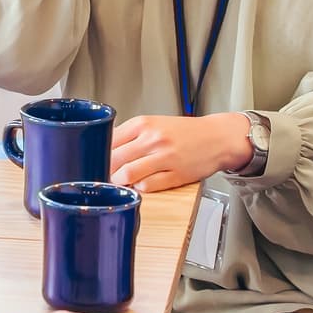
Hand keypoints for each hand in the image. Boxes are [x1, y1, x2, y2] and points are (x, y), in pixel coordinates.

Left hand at [110, 114, 251, 191]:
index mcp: (144, 123)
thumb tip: (104, 150)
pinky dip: (139, 188)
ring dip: (119, 182)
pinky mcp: (176, 175)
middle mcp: (153, 138)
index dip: (98, 154)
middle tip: (103, 176)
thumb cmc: (185, 132)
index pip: (108, 140)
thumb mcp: (155, 123)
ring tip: (119, 183)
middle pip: (114, 159)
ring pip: (127, 173)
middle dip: (105, 171)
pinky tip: (140, 185)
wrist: (217, 137)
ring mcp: (165, 157)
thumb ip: (130, 135)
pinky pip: (148, 186)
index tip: (95, 162)